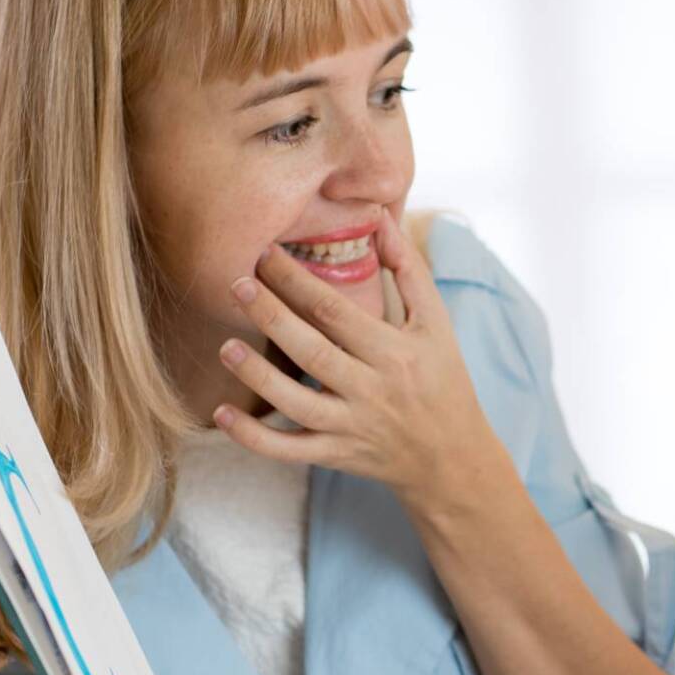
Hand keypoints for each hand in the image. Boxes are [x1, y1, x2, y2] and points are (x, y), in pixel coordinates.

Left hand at [214, 212, 501, 510]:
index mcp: (395, 353)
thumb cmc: (443, 380)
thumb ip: (408, 270)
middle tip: (237, 285)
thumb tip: (381, 218)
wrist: (453, 457)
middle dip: (271, 317)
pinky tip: (222, 414)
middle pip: (312, 351)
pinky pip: (289, 450)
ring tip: (226, 346)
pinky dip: (254, 437)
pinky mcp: (336, 455)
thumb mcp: (436, 323)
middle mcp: (372, 390)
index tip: (266, 255)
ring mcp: (352, 426)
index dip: (297, 281)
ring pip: (296, 403)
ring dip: (257, 376)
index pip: (335, 312)